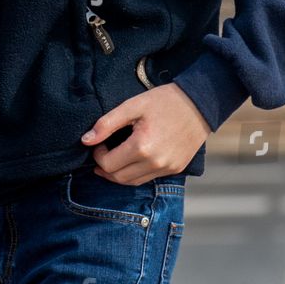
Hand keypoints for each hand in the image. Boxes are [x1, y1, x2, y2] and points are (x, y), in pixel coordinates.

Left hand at [80, 84, 212, 184]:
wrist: (199, 104)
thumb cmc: (164, 101)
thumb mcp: (132, 106)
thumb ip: (106, 124)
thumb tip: (86, 140)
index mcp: (142, 147)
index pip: (108, 164)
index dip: (97, 155)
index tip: (99, 142)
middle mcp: (155, 163)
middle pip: (119, 178)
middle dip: (105, 167)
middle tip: (102, 152)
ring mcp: (167, 168)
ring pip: (133, 182)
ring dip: (119, 174)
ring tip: (113, 158)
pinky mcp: (176, 169)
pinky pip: (148, 178)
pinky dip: (135, 173)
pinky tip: (132, 159)